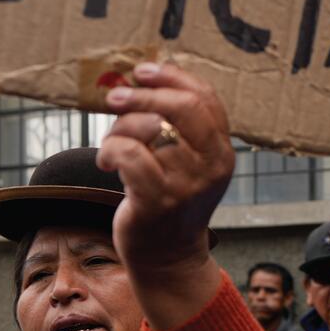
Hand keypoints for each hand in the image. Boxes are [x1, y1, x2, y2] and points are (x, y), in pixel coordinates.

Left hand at [98, 62, 234, 273]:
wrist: (168, 258)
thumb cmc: (170, 202)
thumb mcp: (188, 164)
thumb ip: (178, 128)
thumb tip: (140, 81)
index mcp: (222, 151)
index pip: (205, 98)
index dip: (172, 77)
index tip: (142, 72)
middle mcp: (211, 166)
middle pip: (181, 107)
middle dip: (142, 95)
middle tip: (114, 97)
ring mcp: (186, 184)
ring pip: (149, 128)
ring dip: (119, 128)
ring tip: (111, 144)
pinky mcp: (157, 200)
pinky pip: (128, 153)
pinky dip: (109, 150)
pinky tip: (107, 162)